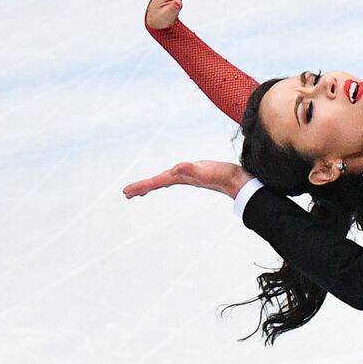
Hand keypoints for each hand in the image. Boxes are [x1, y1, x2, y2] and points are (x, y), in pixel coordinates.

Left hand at [123, 160, 252, 199]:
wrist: (237, 181)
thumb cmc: (222, 175)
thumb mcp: (205, 171)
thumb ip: (190, 170)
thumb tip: (175, 169)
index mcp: (179, 178)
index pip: (155, 181)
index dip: (140, 186)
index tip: (125, 192)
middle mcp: (181, 178)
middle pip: (156, 184)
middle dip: (142, 188)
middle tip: (126, 194)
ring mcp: (188, 177)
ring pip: (164, 181)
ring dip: (152, 185)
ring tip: (140, 191)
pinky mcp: (195, 174)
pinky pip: (175, 176)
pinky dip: (166, 178)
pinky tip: (169, 178)